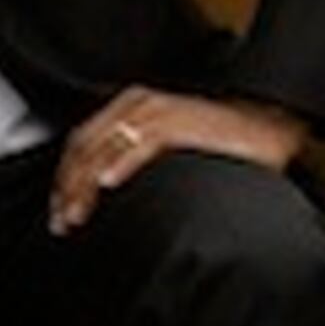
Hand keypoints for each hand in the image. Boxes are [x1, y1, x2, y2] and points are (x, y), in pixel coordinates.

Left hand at [46, 87, 306, 234]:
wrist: (266, 124)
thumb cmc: (221, 142)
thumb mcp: (168, 148)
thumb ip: (136, 160)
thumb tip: (106, 192)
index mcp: (131, 106)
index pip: (82, 142)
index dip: (65, 178)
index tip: (58, 208)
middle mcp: (138, 104)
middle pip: (86, 146)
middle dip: (68, 187)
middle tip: (61, 221)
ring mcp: (157, 111)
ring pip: (106, 147)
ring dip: (85, 184)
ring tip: (76, 214)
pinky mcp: (179, 122)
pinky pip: (141, 143)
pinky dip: (121, 163)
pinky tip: (109, 184)